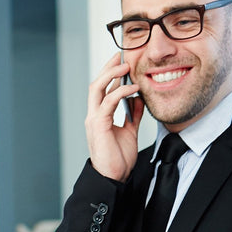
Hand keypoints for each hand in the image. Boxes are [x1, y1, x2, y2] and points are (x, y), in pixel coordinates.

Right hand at [85, 52, 142, 182]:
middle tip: (121, 55)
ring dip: (111, 74)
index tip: (122, 60)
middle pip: (96, 83)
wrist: (114, 176)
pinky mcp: (98, 125)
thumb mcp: (130, 130)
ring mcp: (94, 119)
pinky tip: (134, 88)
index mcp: (99, 116)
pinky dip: (121, 92)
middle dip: (108, 68)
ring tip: (126, 66)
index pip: (101, 89)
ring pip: (96, 88)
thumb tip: (138, 99)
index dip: (110, 73)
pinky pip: (108, 102)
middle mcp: (93, 115)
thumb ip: (132, 114)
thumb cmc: (119, 158)